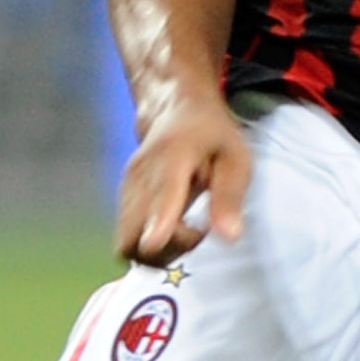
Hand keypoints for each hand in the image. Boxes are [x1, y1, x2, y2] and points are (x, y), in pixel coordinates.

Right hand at [115, 88, 251, 263]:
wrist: (175, 109)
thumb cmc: (212, 135)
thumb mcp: (235, 158)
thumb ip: (230, 196)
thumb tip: (229, 236)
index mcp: (172, 157)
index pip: (160, 197)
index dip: (156, 225)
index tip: (155, 244)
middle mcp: (140, 174)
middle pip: (134, 234)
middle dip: (165, 250)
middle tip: (196, 233)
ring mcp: (128, 187)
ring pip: (128, 241)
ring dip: (160, 249)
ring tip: (189, 226)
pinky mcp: (124, 197)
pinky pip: (129, 235)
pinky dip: (152, 240)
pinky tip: (175, 225)